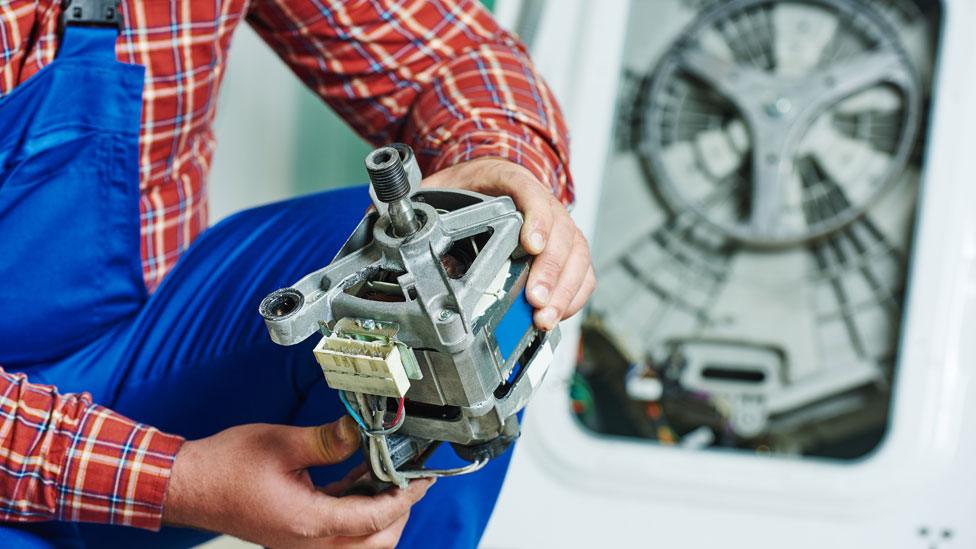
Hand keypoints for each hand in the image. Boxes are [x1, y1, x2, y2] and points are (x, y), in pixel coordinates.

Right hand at [162, 417, 433, 547]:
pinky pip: (338, 532)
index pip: (374, 519)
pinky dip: (356, 510)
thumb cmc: (226, 467)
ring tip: (387, 474)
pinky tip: (359, 478)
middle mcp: (307, 543)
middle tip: (410, 479)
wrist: (189, 485)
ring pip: (358, 542)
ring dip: (378, 513)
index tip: (423, 478)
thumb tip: (363, 431)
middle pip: (375, 542)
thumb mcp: (283, 443)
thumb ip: (329, 440)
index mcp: (308, 523)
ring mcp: (301, 543)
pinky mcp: (295, 535)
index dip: (404, 498)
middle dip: (399, 512)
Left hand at [423, 158, 594, 329]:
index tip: (529, 244)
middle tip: (535, 299)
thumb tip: (394, 225)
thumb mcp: (443, 186)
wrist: (489, 181)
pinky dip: (573, 297)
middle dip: (550, 270)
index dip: (536, 219)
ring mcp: (560, 228)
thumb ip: (424, 203)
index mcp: (512, 181)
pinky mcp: (567, 251)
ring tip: (545, 317)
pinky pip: (582, 274)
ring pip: (577, 256)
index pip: (531, 193)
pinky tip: (557, 315)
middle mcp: (544, 204)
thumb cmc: (469, 187)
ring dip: (564, 290)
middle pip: (562, 233)